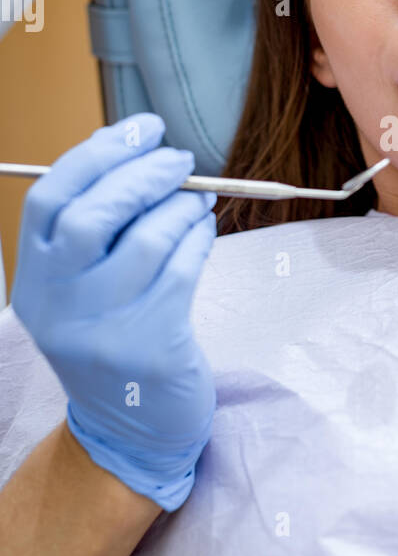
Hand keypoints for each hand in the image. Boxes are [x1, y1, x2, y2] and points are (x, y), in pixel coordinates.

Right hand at [11, 114, 217, 511]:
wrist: (131, 427)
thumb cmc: (114, 335)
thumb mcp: (83, 286)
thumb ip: (98, 224)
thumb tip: (140, 150)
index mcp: (34, 279)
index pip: (50, 198)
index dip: (98, 153)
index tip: (142, 129)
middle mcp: (57, 304)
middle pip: (93, 215)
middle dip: (144, 175)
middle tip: (180, 160)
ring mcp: (100, 328)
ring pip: (145, 240)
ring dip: (181, 207)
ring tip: (199, 200)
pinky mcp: (149, 345)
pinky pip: (181, 271)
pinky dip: (198, 240)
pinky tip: (204, 231)